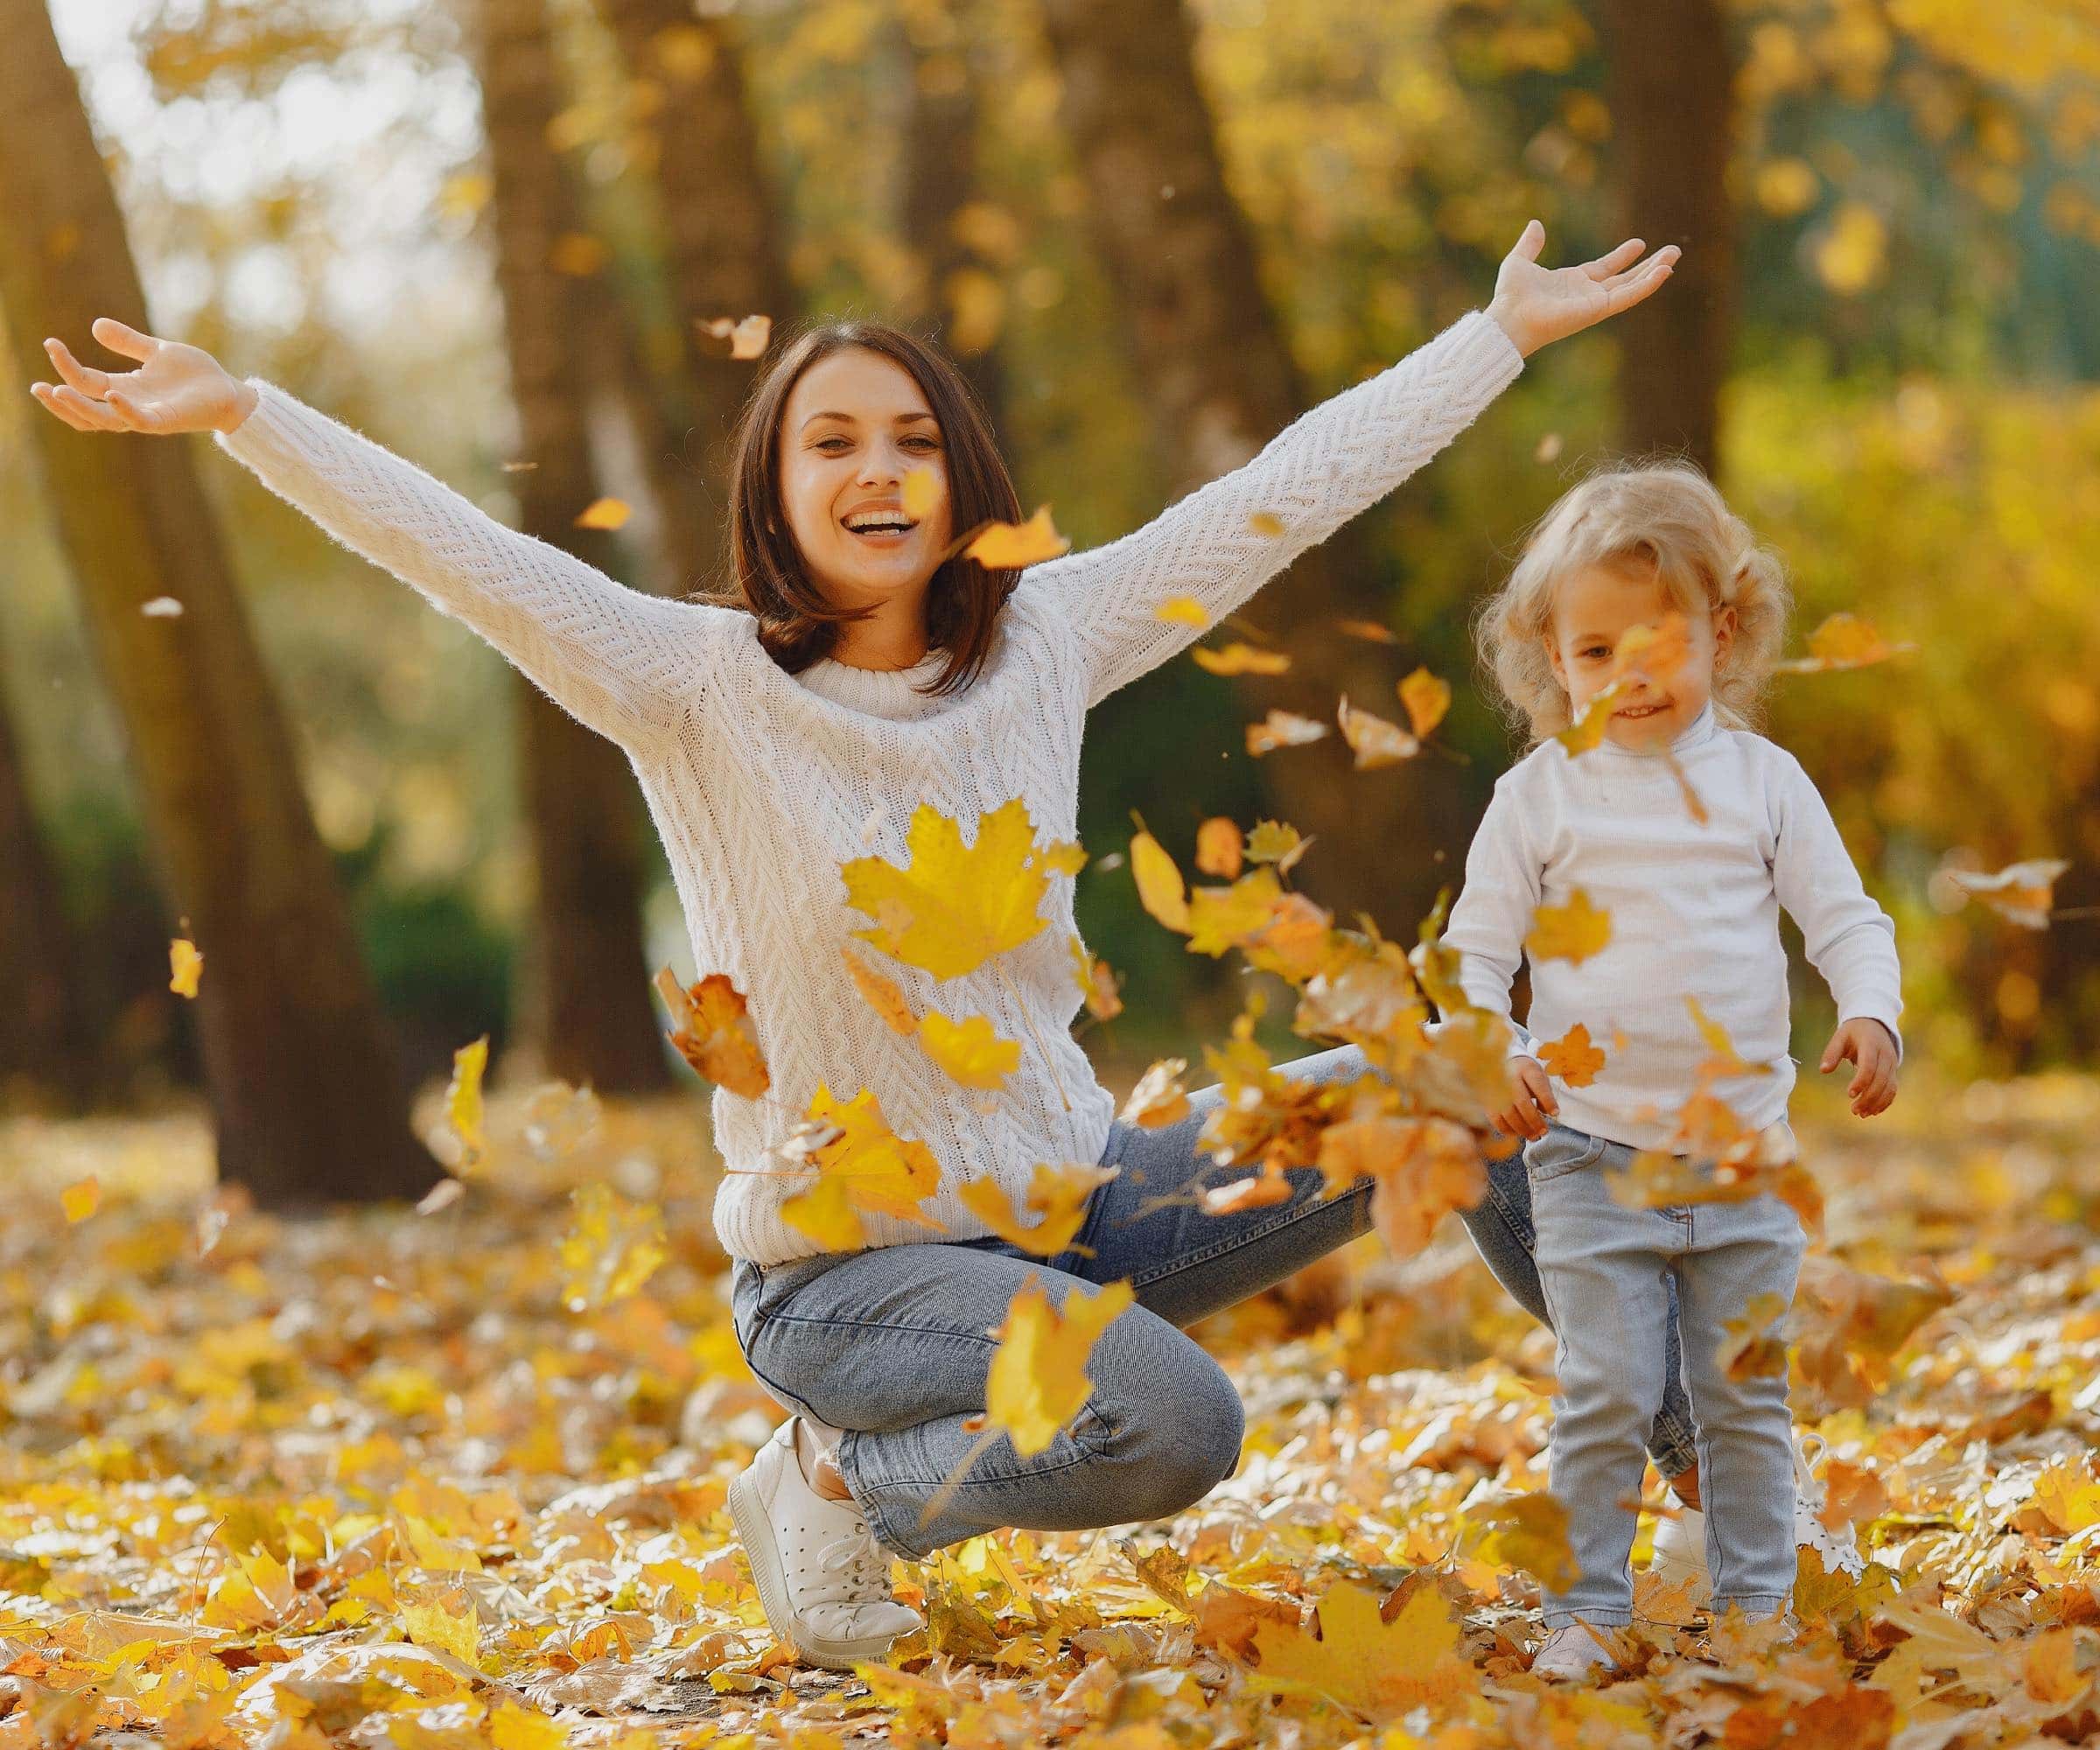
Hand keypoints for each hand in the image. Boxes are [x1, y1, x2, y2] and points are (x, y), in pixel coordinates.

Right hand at [28, 318, 255, 436]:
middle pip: (86, 410)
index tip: (50, 343)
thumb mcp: (157, 351)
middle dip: (60, 402)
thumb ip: (128, 342)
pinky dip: (124, 410)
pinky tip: (111, 395)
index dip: (65, 366)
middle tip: (36, 388)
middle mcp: (131, 405)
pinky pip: (140, 421)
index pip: (85, 382)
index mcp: (125, 388)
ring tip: (57, 392)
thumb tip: (95, 325)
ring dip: (80, 408)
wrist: (230, 391)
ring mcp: (148, 415)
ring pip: (105, 420)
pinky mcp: (168, 421)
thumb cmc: (196, 375)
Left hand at [1486, 221, 1679, 358]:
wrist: (1509, 317)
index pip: (1604, 269)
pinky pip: (1628, 297)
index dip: (1621, 257)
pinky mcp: (1598, 310)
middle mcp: (1586, 295)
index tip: (1639, 244)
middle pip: (1625, 279)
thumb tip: (1535, 224)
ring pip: (1631, 287)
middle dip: (1648, 266)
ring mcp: (1594, 303)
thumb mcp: (1519, 261)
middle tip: (1672, 252)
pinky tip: (1664, 272)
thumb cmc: (1510, 296)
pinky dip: (1646, 286)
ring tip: (1674, 258)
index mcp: (1571, 283)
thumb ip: (1530, 244)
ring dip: (1654, 273)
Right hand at [1492, 1056, 1558, 1141]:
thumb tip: (1547, 1113)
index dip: (1547, 1100)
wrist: (1496, 1066)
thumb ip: (1544, 1094)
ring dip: (1523, 1129)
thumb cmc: (1523, 1075)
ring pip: (1509, 1114)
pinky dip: (1508, 1130)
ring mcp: (1495, 1090)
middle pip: (1522, 1102)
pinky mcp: (1487, 1102)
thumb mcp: (1537, 1078)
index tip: (1555, 1113)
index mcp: (1526, 1069)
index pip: (1538, 1085)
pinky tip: (1518, 1133)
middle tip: (1544, 1131)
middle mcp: (1509, 1077)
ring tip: (1534, 1136)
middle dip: (1535, 1120)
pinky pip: (1497, 1120)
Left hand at [1820, 1018, 1898, 1116]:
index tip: (1849, 1094)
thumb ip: (1831, 1053)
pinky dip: (1885, 1102)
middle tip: (1854, 1110)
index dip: (1861, 1081)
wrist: (1874, 1024)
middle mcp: (1886, 1055)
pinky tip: (1872, 1111)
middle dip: (1869, 1097)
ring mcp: (1892, 1064)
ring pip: (1889, 1087)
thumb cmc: (1853, 1032)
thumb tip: (1823, 1070)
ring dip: (1877, 1103)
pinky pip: (1893, 1089)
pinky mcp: (1893, 1072)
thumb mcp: (1840, 1037)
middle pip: (1881, 1080)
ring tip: (1861, 1114)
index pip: (1869, 1065)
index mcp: (1871, 1044)